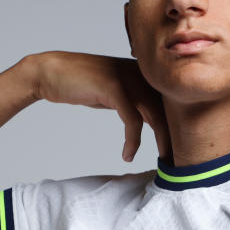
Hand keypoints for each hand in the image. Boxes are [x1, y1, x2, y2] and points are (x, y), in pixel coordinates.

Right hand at [27, 51, 171, 161]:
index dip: (177, 123)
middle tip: (177, 157)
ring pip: (155, 114)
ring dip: (161, 139)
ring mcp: (128, 77)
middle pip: (168, 107)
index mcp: (144, 72)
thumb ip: (136, 102)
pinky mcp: (113, 86)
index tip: (179, 145)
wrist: (50, 73)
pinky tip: (128, 154)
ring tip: (163, 157)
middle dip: (175, 134)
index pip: (170, 100)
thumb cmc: (83, 84)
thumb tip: (155, 120)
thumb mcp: (115, 93)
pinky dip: (133, 140)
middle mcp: (140, 72)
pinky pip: (132, 119)